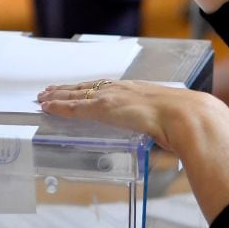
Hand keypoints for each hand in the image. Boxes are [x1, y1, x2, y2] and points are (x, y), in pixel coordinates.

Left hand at [38, 80, 217, 152]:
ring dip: (58, 96)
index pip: (107, 87)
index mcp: (136, 90)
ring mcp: (112, 97)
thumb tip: (166, 140)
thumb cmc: (184, 121)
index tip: (78, 88)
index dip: (90, 88)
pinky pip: (76, 107)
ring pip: (76, 94)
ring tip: (42, 97)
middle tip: (50, 90)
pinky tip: (47, 107)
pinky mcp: (104, 108)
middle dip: (67, 89)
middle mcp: (122, 89)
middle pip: (87, 87)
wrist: (185, 116)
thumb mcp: (169, 122)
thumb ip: (161, 128)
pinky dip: (59, 107)